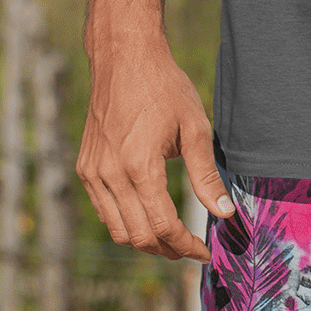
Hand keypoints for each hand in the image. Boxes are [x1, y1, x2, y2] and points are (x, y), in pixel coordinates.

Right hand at [77, 36, 233, 261]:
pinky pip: (104, 210)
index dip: (186, 246)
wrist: (125, 58)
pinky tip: (148, 215)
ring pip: (118, 229)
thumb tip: (224, 213)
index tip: (204, 251)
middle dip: (167, 249)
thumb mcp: (195, 128)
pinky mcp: (86, 168)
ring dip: (146, 241)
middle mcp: (110, 174)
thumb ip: (206, 176)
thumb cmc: (165, 88)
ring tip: (172, 238)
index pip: (163, 226)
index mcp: (139, 166)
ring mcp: (93, 172)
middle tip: (190, 248)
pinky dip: (126, 222)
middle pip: (139, 236)